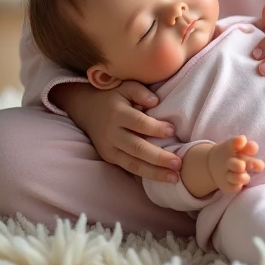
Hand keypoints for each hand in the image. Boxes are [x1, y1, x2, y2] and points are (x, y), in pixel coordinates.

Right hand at [55, 81, 182, 182]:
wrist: (86, 109)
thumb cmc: (113, 97)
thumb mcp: (125, 86)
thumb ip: (140, 92)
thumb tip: (156, 101)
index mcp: (117, 113)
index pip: (138, 123)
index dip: (155, 128)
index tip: (173, 131)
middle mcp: (112, 133)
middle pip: (137, 148)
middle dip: (158, 158)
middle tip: (178, 164)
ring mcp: (109, 148)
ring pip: (133, 164)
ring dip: (154, 173)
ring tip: (174, 178)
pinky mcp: (109, 157)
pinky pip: (129, 168)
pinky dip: (145, 174)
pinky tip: (161, 177)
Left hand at [207, 135, 263, 193]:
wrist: (213, 164)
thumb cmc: (224, 152)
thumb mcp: (227, 145)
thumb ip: (235, 142)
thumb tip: (243, 139)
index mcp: (246, 152)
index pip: (253, 148)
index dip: (252, 148)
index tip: (248, 147)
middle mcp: (246, 164)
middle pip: (253, 164)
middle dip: (249, 164)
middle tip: (241, 165)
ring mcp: (241, 176)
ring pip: (245, 178)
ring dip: (238, 176)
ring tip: (228, 173)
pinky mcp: (234, 186)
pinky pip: (235, 187)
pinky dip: (232, 184)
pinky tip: (226, 179)